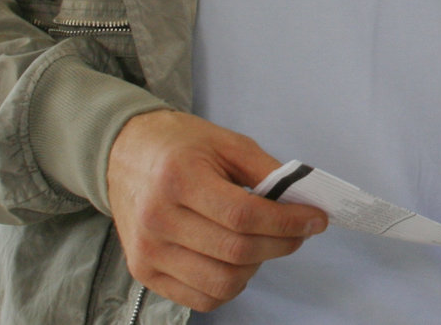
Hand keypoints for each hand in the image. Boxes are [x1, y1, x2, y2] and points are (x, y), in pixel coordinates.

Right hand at [105, 110, 325, 311]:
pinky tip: (239, 261)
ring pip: (222, 282)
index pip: (244, 216)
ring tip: (265, 243)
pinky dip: (231, 286)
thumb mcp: (227, 142)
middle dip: (282, 244)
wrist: (125, 154)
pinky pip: (201, 298)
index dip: (288, 222)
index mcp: (178, 179)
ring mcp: (148, 251)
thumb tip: (303, 202)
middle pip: (236, 251)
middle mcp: (157, 219)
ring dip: (258, 266)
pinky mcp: (144, 272)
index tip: (315, 219)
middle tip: (299, 231)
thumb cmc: (179, 146)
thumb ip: (266, 171)